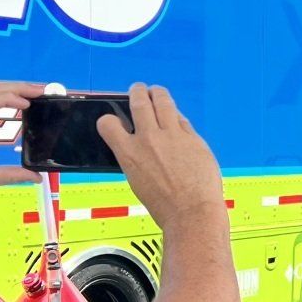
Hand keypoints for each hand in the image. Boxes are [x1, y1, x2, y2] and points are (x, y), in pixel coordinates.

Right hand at [96, 84, 224, 232]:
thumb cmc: (164, 205)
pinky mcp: (193, 137)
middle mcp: (148, 139)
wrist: (192, 212)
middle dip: (137, 92)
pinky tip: (176, 117)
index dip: (109, 119)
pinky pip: (182, 119)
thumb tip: (140, 146)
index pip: (108, 123)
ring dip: (158, 93)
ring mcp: (172, 135)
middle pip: (139, 102)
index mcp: (129, 153)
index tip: (115, 120)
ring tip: (156, 92)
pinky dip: (176, 116)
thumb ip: (137, 158)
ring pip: (163, 102)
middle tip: (138, 89)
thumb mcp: (138, 181)